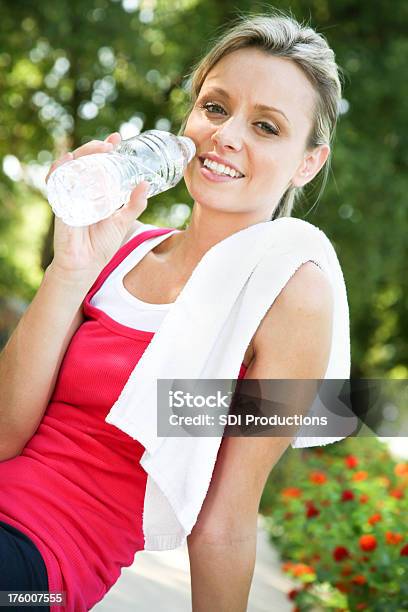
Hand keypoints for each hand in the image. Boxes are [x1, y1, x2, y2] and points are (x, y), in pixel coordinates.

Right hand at [46, 132, 149, 279]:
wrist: (85, 266)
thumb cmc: (100, 245)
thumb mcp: (122, 221)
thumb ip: (134, 204)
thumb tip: (146, 185)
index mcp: (94, 191)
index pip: (98, 163)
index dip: (105, 148)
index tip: (117, 138)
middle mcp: (80, 190)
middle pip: (83, 161)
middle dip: (94, 148)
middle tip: (109, 144)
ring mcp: (68, 196)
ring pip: (69, 167)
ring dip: (82, 154)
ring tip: (97, 150)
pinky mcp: (59, 205)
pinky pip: (55, 183)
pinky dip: (59, 169)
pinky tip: (68, 160)